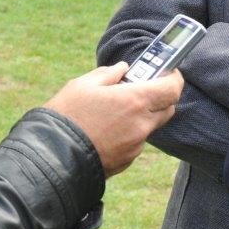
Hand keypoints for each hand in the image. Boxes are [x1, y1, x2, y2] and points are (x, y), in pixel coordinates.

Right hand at [43, 63, 182, 176]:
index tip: (168, 72)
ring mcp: (136, 145)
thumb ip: (108, 74)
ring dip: (140, 116)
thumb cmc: (67, 115)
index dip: (174, 79)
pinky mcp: (127, 160)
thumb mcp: (83, 84)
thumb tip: (123, 69)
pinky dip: (128, 132)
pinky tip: (104, 130)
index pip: (172, 89)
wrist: (53, 155)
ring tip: (112, 111)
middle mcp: (141, 124)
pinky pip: (135, 141)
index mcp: (134, 101)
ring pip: (149, 126)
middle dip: (159, 97)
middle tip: (140, 89)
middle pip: (167, 108)